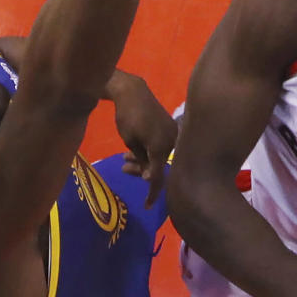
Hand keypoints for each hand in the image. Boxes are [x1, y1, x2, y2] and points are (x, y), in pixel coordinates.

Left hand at [108, 75, 177, 206]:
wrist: (132, 91)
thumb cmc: (126, 117)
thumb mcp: (130, 141)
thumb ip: (143, 161)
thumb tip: (150, 178)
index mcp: (161, 146)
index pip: (157, 176)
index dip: (152, 192)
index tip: (147, 205)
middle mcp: (172, 141)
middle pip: (159, 166)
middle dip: (142, 170)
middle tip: (124, 169)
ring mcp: (173, 133)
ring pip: (160, 155)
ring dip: (143, 160)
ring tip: (125, 158)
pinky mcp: (170, 127)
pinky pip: (161, 145)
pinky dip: (149, 150)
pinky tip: (135, 150)